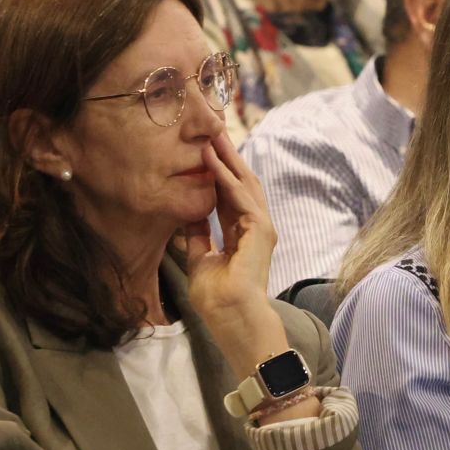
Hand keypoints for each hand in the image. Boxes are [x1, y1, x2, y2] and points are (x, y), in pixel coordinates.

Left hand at [181, 129, 284, 370]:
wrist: (233, 318)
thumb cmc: (219, 299)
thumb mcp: (200, 259)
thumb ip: (198, 236)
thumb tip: (188, 213)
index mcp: (242, 234)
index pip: (230, 196)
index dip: (218, 173)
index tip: (205, 150)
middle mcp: (255, 226)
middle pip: (241, 183)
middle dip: (227, 157)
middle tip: (213, 131)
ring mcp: (261, 227)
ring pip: (245, 184)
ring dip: (228, 159)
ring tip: (213, 135)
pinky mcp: (260, 230)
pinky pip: (241, 197)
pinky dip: (226, 177)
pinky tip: (213, 160)